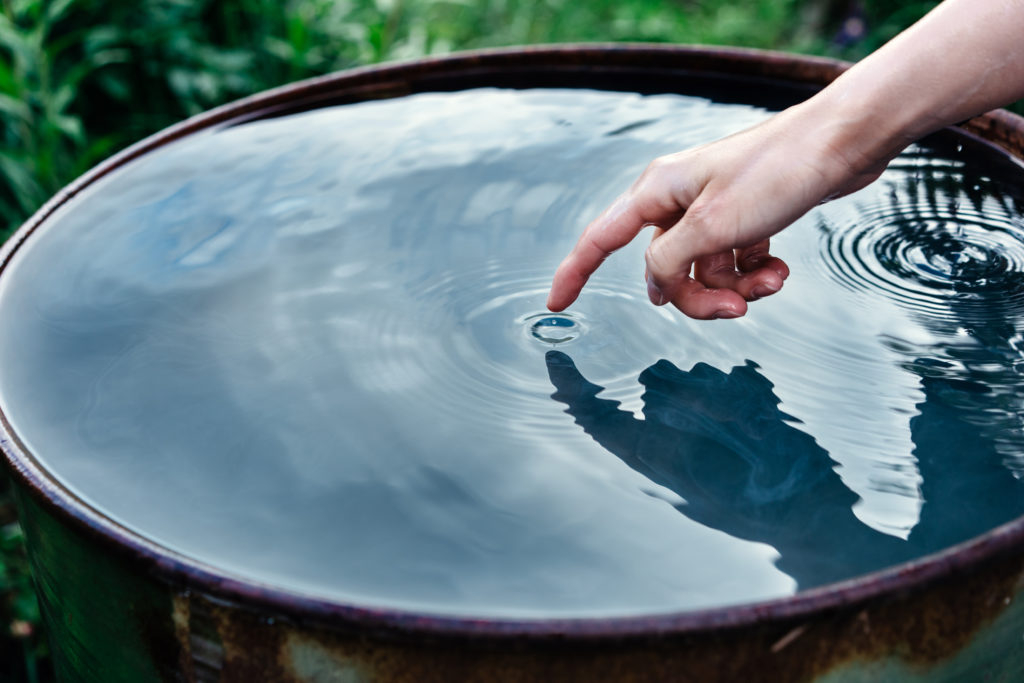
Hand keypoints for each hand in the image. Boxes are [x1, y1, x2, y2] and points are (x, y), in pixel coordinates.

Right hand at [546, 103, 888, 318]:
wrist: (841, 143)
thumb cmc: (776, 171)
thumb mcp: (712, 225)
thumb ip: (669, 260)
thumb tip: (654, 284)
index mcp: (656, 192)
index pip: (599, 240)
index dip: (574, 274)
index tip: (556, 306)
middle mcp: (678, 200)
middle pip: (665, 271)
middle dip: (699, 298)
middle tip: (736, 311)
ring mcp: (711, 210)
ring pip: (704, 272)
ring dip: (736, 288)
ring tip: (771, 282)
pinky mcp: (744, 217)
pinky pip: (734, 262)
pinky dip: (755, 274)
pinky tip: (779, 268)